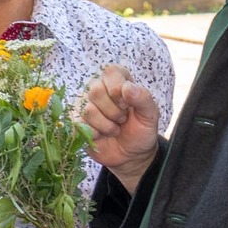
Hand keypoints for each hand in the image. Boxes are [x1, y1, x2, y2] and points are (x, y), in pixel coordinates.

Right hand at [81, 64, 160, 191]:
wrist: (131, 155)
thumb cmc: (141, 131)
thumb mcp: (150, 115)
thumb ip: (143, 98)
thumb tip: (127, 87)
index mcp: (117, 81)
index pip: (111, 72)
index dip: (118, 89)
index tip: (128, 104)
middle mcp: (98, 89)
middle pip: (96, 90)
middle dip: (114, 111)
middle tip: (122, 119)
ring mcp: (85, 105)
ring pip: (89, 110)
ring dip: (107, 125)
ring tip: (115, 128)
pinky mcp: (77, 122)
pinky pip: (80, 124)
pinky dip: (96, 133)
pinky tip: (102, 135)